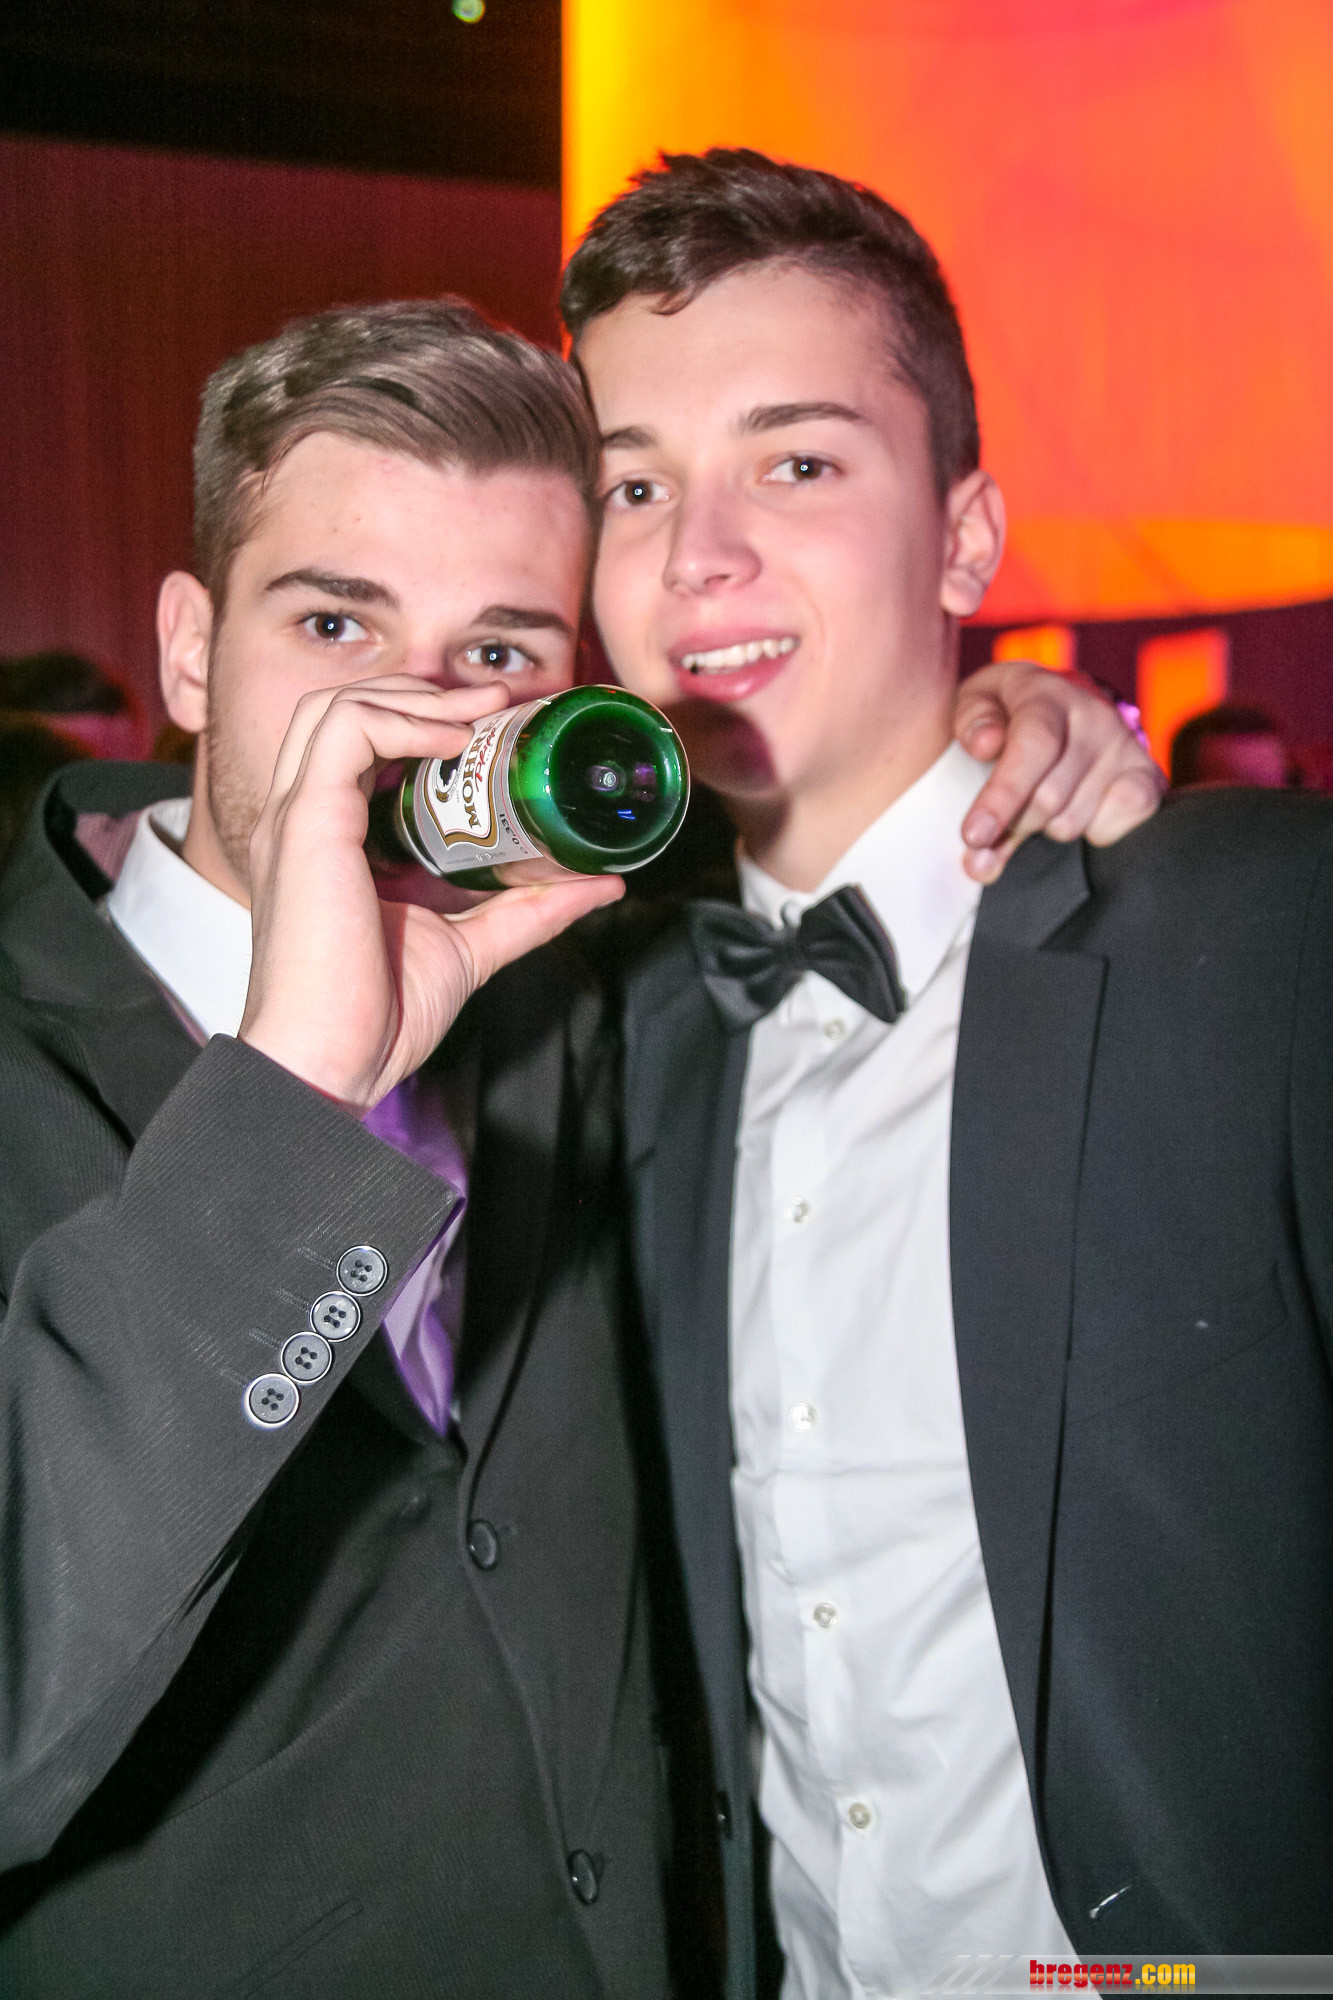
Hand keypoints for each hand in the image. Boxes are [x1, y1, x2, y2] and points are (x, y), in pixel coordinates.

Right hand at [239, 677, 623, 1111]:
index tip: (496, 721)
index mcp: (329, 840)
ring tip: (480, 714)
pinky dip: (403, 720)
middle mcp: (304, 819)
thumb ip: (528, 911)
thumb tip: (600, 884)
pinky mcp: (307, 824)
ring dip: (414, 697)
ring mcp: (300, 817)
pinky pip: (346, 732)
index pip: (360, 745)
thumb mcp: (471, 947)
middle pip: (345, 710)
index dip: (423, 719)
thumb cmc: (378, 1017)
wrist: (331, 1062)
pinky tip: (454, 740)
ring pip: (339, 707)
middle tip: (497, 704)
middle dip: (422, 693)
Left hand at [952, 659, 1164, 881]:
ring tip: (1037, 804)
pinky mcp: (1148, 778)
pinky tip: (1075, 811)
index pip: (1033, 746)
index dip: (1001, 796)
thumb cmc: (1013, 711)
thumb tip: (985, 744)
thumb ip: (971, 722)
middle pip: (1048, 799)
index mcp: (1048, 693)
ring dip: (1043, 828)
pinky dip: (1087, 834)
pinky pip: (1115, 829)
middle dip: (1012, 822)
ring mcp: (1126, 748)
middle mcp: (1095, 716)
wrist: (1067, 704)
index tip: (974, 835)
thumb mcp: (978, 704)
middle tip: (996, 820)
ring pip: (1072, 822)